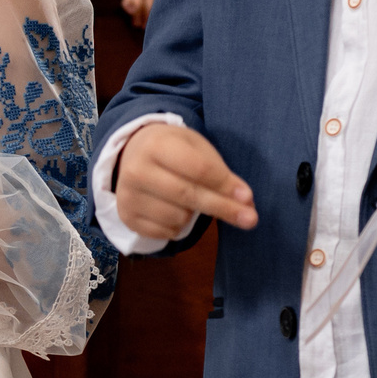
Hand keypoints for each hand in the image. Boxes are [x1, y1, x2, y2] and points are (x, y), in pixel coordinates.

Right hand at [115, 123, 256, 240]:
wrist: (133, 153)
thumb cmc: (173, 149)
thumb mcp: (197, 150)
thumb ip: (221, 175)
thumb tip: (246, 204)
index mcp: (155, 145)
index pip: (198, 169)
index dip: (225, 185)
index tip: (248, 197)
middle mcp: (135, 170)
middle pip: (188, 195)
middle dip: (222, 207)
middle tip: (250, 219)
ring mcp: (127, 195)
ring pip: (178, 217)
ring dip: (194, 215)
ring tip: (190, 201)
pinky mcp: (126, 216)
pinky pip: (165, 232)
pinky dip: (178, 227)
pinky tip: (175, 211)